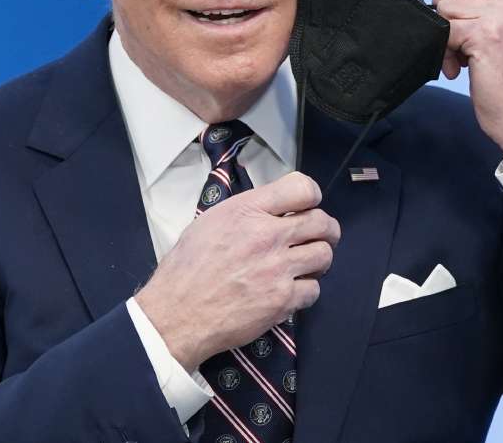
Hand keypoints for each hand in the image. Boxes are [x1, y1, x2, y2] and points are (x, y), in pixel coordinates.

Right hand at [134, 172, 339, 371]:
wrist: (177, 314)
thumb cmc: (187, 268)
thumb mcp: (211, 222)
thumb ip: (247, 211)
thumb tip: (274, 209)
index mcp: (248, 211)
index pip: (302, 188)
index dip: (311, 197)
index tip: (307, 207)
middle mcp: (267, 235)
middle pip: (322, 222)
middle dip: (325, 230)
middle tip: (317, 238)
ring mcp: (278, 268)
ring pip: (324, 255)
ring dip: (318, 261)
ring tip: (304, 266)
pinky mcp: (282, 300)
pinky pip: (314, 290)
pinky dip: (305, 291)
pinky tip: (289, 291)